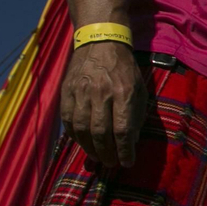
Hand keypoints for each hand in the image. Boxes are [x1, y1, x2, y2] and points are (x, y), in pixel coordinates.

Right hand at [59, 41, 147, 167]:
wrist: (101, 42)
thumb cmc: (125, 69)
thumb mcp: (139, 89)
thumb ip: (136, 115)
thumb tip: (131, 142)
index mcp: (123, 92)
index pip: (122, 130)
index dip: (124, 150)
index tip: (127, 162)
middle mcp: (100, 92)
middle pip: (100, 132)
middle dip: (106, 153)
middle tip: (110, 164)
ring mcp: (80, 91)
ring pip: (81, 129)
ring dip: (89, 148)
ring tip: (97, 157)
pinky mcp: (66, 91)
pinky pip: (68, 119)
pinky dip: (74, 135)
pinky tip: (82, 142)